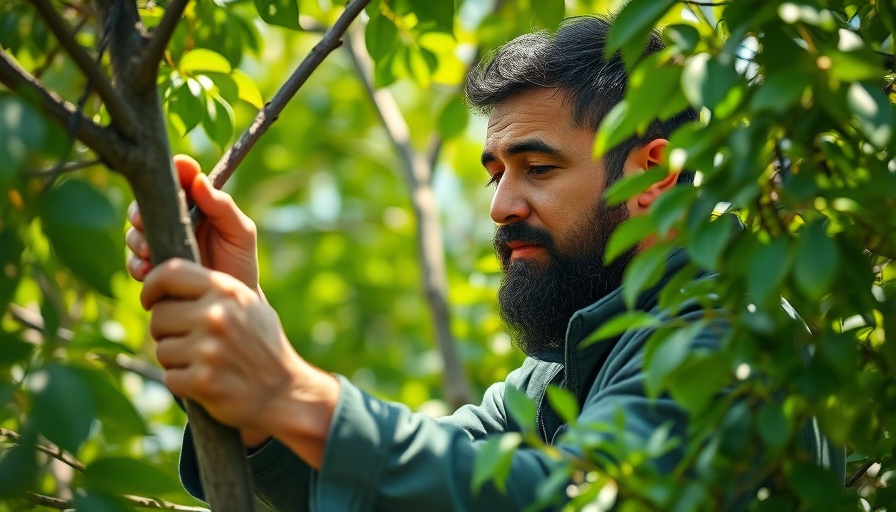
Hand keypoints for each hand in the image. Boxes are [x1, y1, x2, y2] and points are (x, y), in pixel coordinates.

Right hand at [126, 155, 259, 292]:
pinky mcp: (152, 266)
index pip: (181, 178)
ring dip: (137, 239)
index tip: (179, 170)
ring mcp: (160, 242)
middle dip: (142, 209)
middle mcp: (174, 219)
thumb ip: (223, 207)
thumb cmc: (240, 261)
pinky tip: (148, 269)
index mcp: (198, 203)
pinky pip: (133, 261)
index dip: (176, 170)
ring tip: (149, 251)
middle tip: (144, 220)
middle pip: (146, 203)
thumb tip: (199, 180)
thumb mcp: (240, 232)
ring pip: (134, 231)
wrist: (230, 300)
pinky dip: (137, 263)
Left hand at [142, 259, 338, 466]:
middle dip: (167, 331)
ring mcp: (209, 349)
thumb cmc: (263, 346)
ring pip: (162, 349)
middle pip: (159, 316)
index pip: (170, 272)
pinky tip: (207, 381)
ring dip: (176, 360)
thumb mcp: (248, 306)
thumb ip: (213, 290)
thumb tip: (167, 277)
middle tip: (190, 342)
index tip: (151, 300)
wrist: (286, 392)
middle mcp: (217, 316)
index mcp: (227, 291)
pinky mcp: (202, 380)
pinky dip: (182, 382)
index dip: (152, 286)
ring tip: (205, 363)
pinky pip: (169, 378)